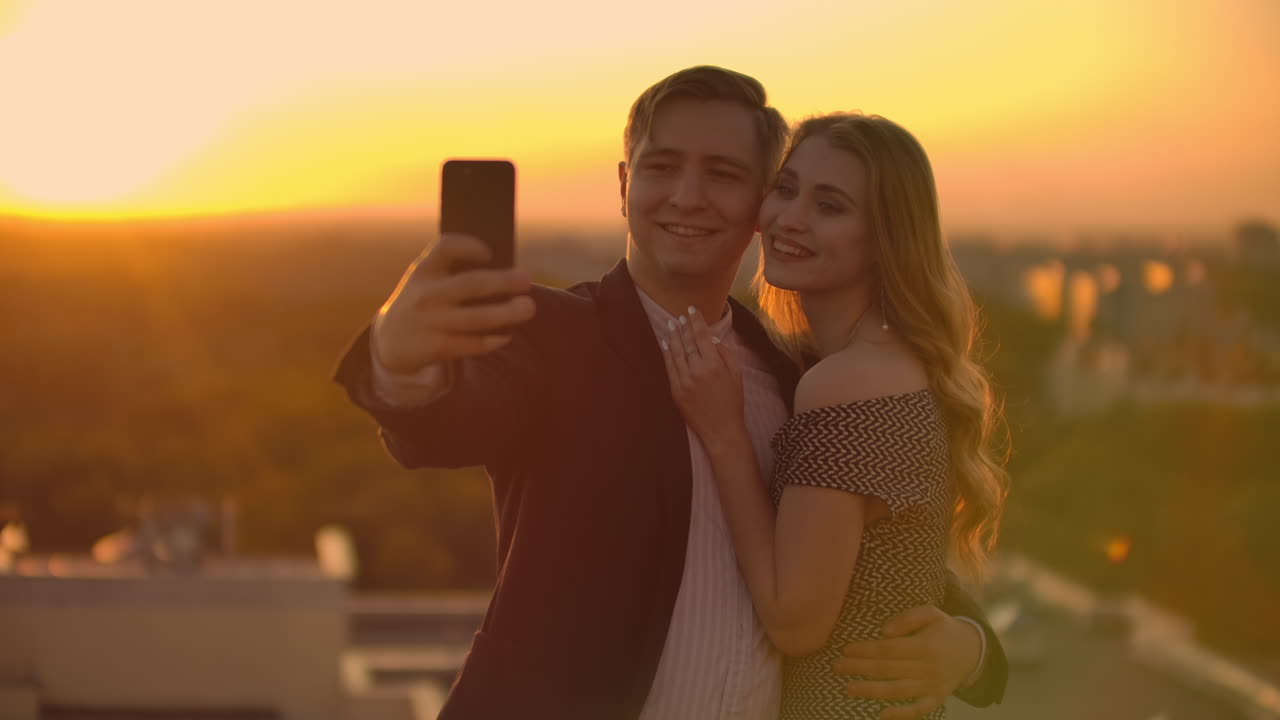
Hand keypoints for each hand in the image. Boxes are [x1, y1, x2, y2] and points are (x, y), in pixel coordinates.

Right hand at [373, 234, 535, 373]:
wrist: (389, 341)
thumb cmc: (422, 302)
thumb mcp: (426, 282)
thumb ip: (453, 274)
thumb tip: (503, 274)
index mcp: (423, 270)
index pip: (445, 248)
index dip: (469, 246)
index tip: (490, 252)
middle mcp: (426, 294)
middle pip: (471, 284)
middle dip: (502, 282)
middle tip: (526, 280)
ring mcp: (431, 322)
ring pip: (476, 318)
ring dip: (507, 313)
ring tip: (528, 307)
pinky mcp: (437, 347)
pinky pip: (472, 344)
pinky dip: (493, 340)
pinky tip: (507, 335)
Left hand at [659, 307, 743, 447]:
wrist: (721, 429)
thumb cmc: (732, 402)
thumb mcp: (737, 374)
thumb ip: (726, 353)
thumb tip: (713, 339)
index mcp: (714, 365)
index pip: (702, 336)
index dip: (696, 321)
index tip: (692, 309)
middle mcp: (697, 371)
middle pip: (687, 342)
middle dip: (683, 326)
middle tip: (680, 315)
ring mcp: (684, 381)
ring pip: (676, 353)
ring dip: (673, 337)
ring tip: (672, 325)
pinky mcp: (676, 391)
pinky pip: (669, 368)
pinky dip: (667, 354)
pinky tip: (666, 344)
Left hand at [832, 605, 981, 719]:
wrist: (974, 650)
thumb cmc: (944, 629)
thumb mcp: (931, 613)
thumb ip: (908, 618)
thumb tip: (885, 631)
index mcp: (925, 645)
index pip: (889, 649)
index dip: (866, 650)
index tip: (846, 650)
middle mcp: (928, 668)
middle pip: (888, 670)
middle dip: (860, 669)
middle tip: (836, 667)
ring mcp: (932, 686)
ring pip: (898, 691)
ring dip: (871, 691)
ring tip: (848, 689)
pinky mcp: (937, 699)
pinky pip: (918, 710)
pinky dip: (902, 715)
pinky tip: (882, 715)